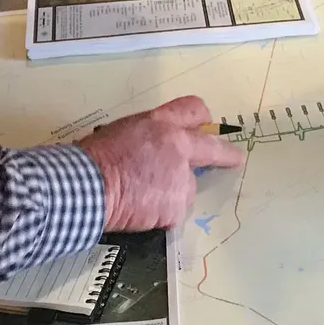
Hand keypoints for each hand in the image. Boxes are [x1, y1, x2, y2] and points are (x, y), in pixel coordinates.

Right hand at [80, 96, 243, 231]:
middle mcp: (178, 146)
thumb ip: (147, 137)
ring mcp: (180, 178)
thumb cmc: (94, 157)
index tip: (207, 124)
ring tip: (144, 197)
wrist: (88, 187)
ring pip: (187, 187)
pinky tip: (141, 211)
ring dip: (172, 193)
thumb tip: (152, 148)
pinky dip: (160, 214)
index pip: (193, 110)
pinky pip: (173, 212)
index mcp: (161, 122)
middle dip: (226, 155)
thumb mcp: (122, 131)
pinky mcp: (177, 206)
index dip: (201, 118)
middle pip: (212, 148)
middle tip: (235, 159)